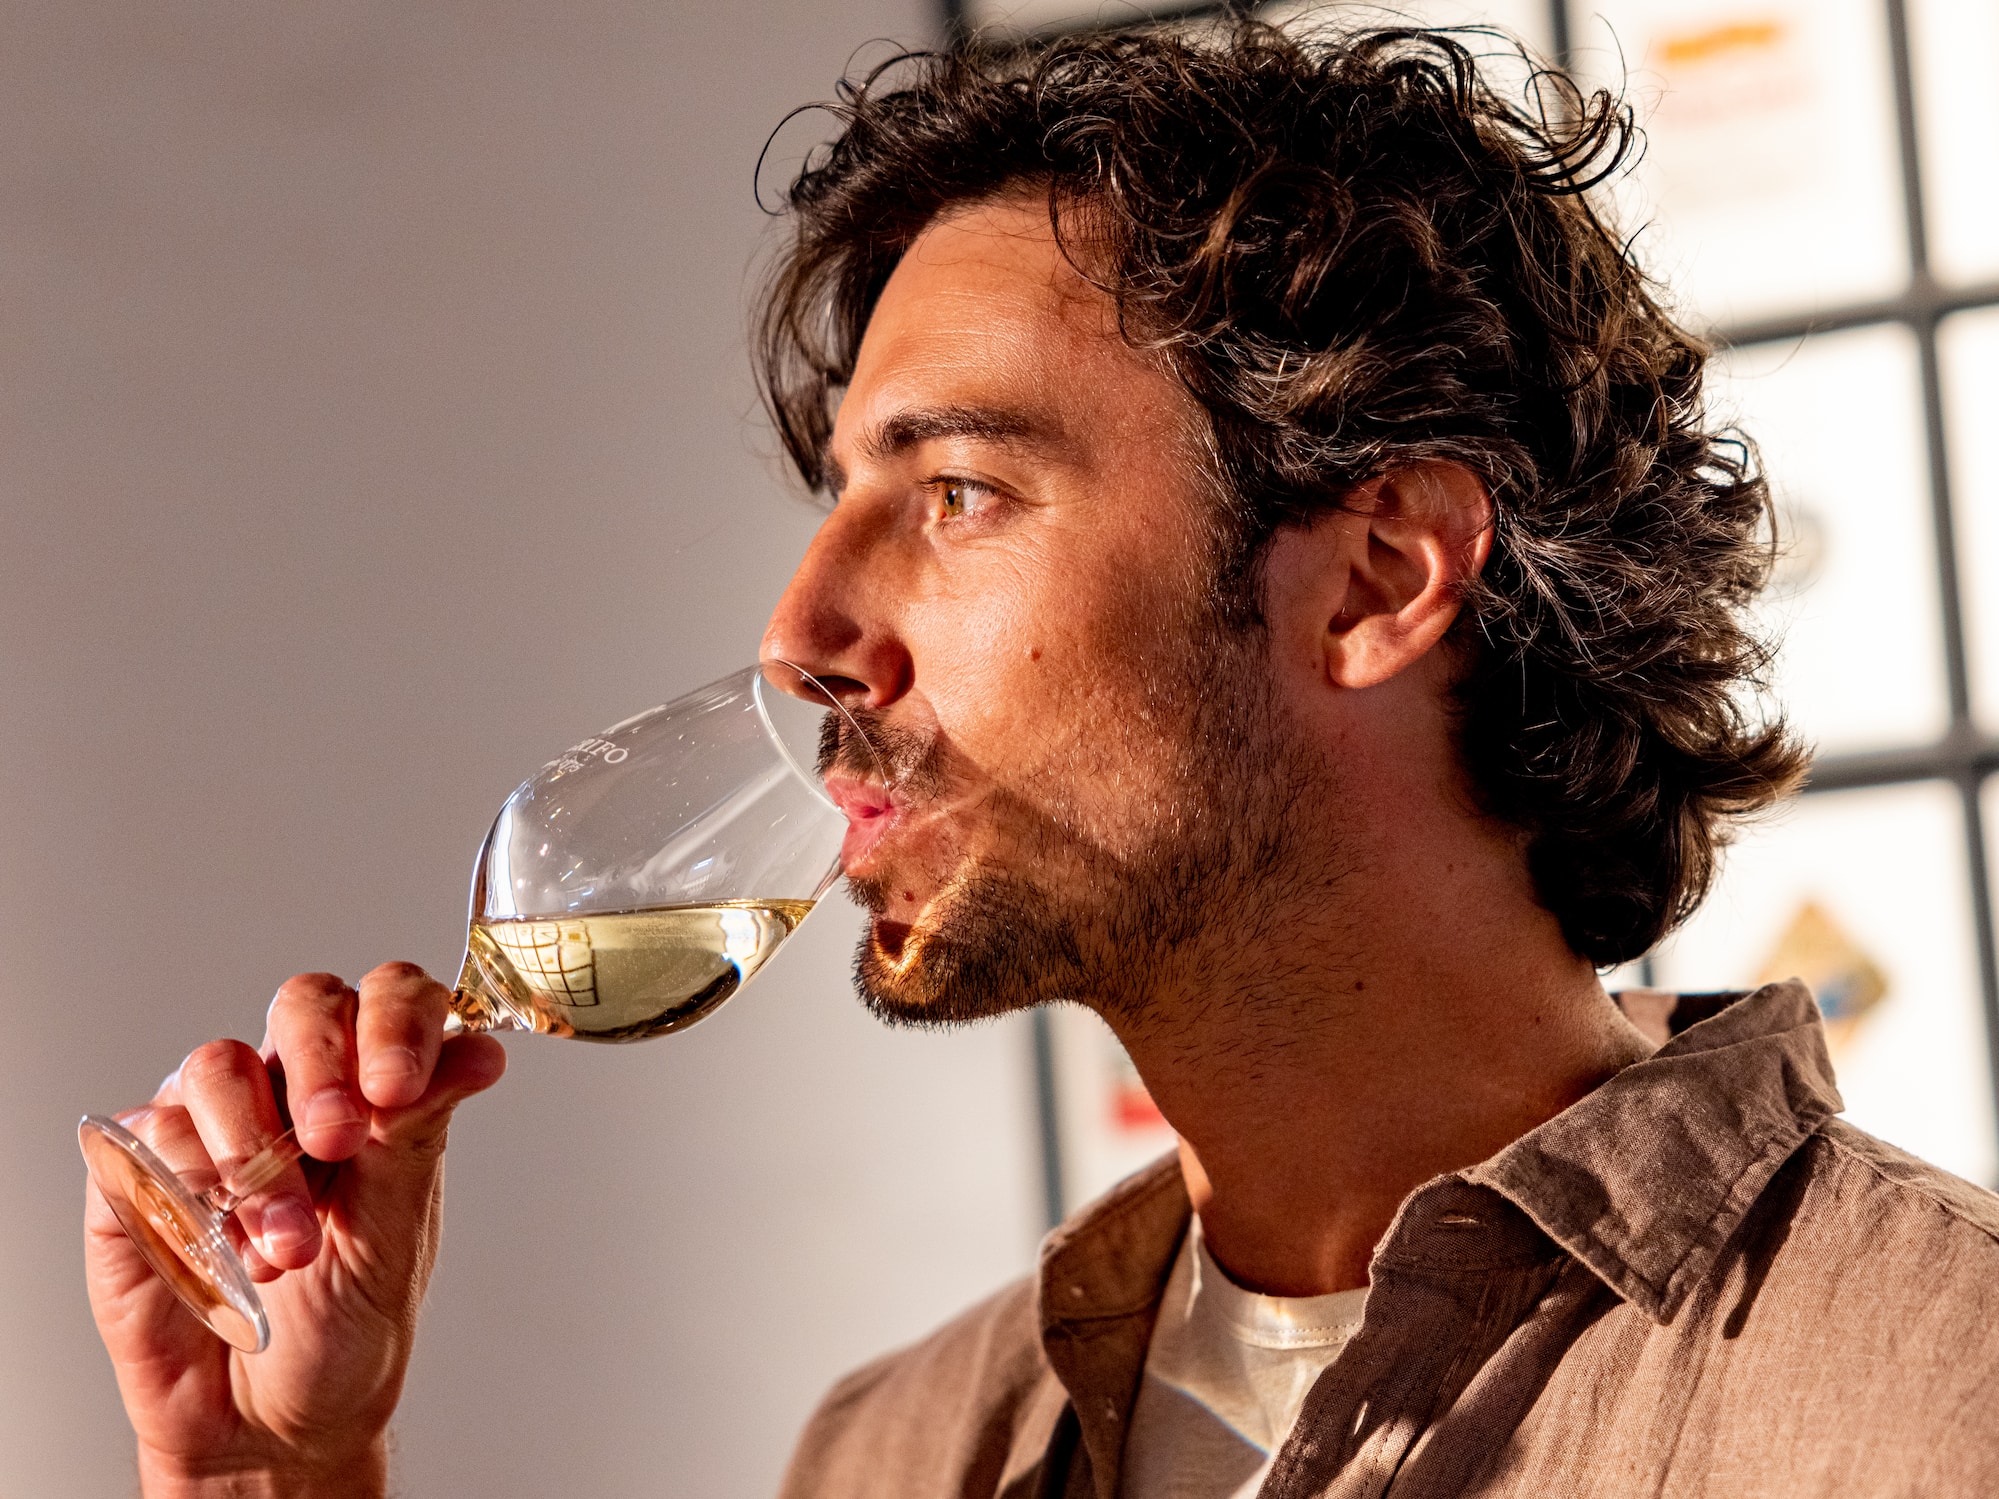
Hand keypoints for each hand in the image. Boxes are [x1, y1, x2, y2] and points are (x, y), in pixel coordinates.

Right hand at [84, 962, 506, 1497]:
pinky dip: (191, 1188)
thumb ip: (421, 1129)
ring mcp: (212, 1120)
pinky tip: (227, 1252)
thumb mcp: (399, 1226)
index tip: (397, 1085)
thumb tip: (482, 1049)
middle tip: (337, 1140)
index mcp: (372, 1087)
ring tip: (286, 1245)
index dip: (396, 1019)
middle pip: (303, 1003)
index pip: (388, 998)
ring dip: (257, 1154)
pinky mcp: (139, 1167)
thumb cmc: (349, 1322)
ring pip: (219, 1065)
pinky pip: (152, 1132)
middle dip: (322, 1065)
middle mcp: (292, 1087)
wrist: (273, 1423)